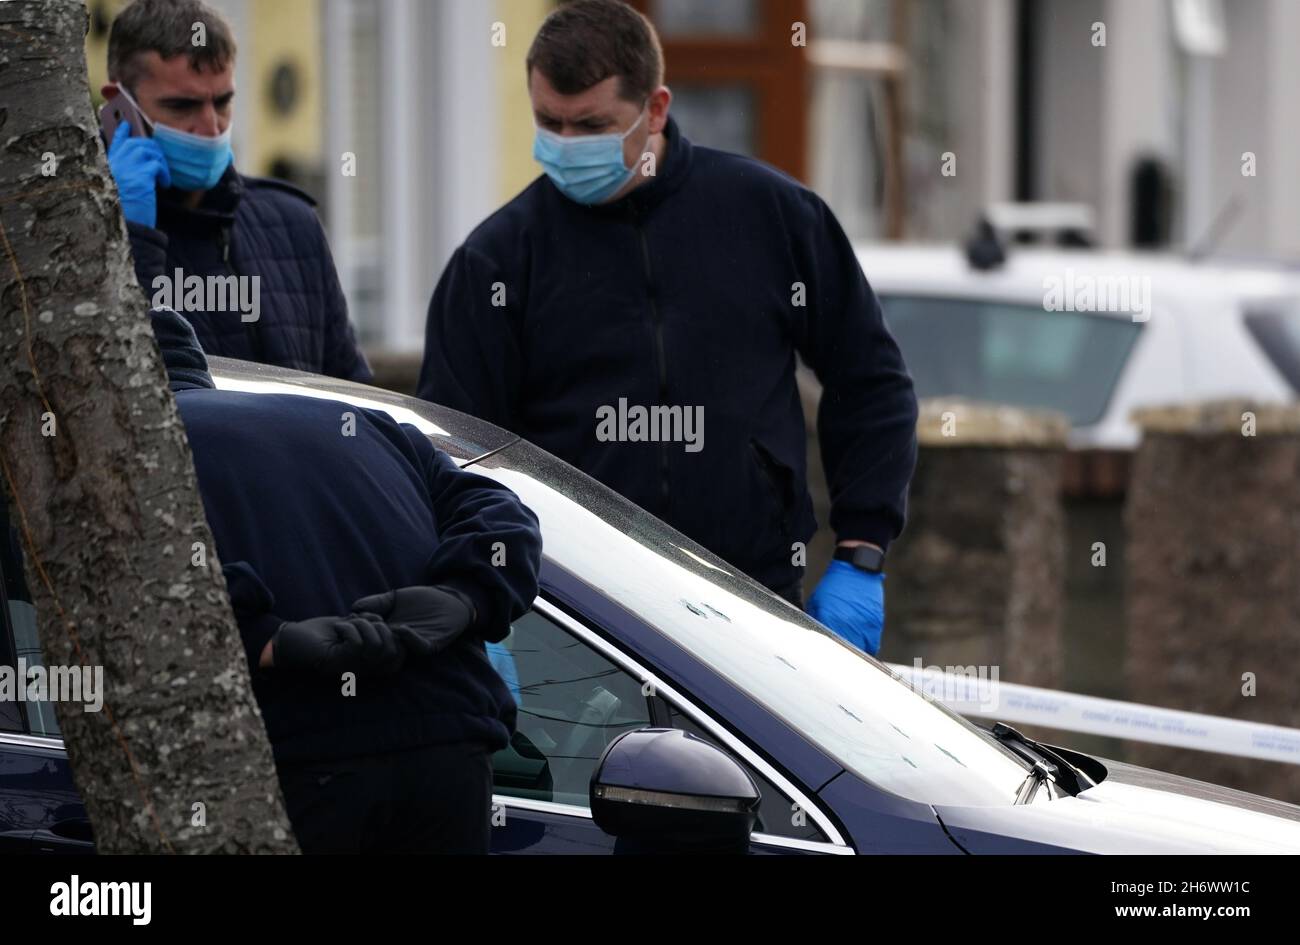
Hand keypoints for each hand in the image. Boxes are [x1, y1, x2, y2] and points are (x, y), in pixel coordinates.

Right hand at [107, 123, 169, 226]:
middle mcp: (115, 165)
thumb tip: (146, 162)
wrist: (130, 226)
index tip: (127, 124)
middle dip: (152, 149)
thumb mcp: (124, 188)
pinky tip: (163, 184)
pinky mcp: (139, 176)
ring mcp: (126, 169)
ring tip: (162, 177)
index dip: (122, 132)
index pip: (114, 144)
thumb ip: (129, 172)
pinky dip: (163, 173)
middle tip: (159, 163)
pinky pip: (156, 164)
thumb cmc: (128, 211)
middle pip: (136, 143)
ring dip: (159, 162)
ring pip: (147, 150)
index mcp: (109, 167)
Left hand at [271, 614, 405, 675]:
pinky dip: (348, 628)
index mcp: (369, 664)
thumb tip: (396, 627)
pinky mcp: (337, 665)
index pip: (400, 657)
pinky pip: (356, 644)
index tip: (380, 622)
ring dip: (361, 624)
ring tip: (346, 623)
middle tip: (359, 620)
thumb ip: (374, 628)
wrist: (291, 639)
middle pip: (392, 650)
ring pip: (374, 645)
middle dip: (379, 625)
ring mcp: (350, 671)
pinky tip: (337, 628)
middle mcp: (363, 672)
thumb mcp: (355, 627)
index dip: (399, 635)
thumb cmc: (322, 632)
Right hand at [352, 585, 474, 658]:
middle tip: (362, 627)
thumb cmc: (422, 600)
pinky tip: (400, 628)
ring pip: (396, 653)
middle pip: (378, 650)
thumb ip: (376, 602)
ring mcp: (413, 645)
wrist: (449, 600)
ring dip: (387, 643)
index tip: (349, 620)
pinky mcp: (430, 645)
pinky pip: (418, 648)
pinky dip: (409, 639)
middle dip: (368, 640)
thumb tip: (354, 608)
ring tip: (381, 628)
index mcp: (387, 634)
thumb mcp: (394, 598)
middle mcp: (398, 643)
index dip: (357, 630)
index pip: (368, 639)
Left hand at [806, 560, 884, 654]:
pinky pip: (872, 644)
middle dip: (840, 659)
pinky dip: (866, 648)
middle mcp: (848, 626)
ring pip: (860, 652)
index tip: (823, 661)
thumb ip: (816, 622)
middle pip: (845, 653)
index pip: (827, 647)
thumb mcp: (817, 602)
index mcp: (830, 620)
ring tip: (848, 659)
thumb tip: (811, 639)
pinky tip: (860, 648)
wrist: (856, 570)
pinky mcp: (876, 624)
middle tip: (835, 663)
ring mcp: (864, 626)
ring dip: (854, 655)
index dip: (825, 657)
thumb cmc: (833, 586)